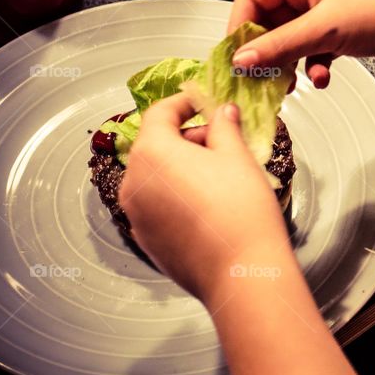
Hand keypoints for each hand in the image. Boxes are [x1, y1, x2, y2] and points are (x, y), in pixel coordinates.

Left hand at [118, 94, 287, 303]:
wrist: (241, 272)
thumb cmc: (240, 208)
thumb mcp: (236, 156)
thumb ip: (223, 127)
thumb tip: (222, 112)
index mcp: (151, 153)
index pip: (159, 113)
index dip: (183, 102)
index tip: (203, 102)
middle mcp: (133, 183)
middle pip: (155, 146)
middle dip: (187, 137)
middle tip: (222, 140)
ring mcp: (136, 216)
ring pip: (155, 177)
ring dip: (181, 167)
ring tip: (219, 173)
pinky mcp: (146, 241)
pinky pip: (158, 205)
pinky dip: (176, 195)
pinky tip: (208, 203)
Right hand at [228, 0, 374, 86]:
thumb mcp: (325, 30)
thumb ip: (279, 47)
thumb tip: (239, 61)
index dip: (239, 28)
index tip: (235, 61)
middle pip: (268, 20)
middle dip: (265, 53)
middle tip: (261, 83)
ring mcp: (325, 7)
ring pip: (289, 38)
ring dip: (289, 63)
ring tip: (291, 88)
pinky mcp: (341, 27)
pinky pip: (312, 47)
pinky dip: (312, 64)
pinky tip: (323, 79)